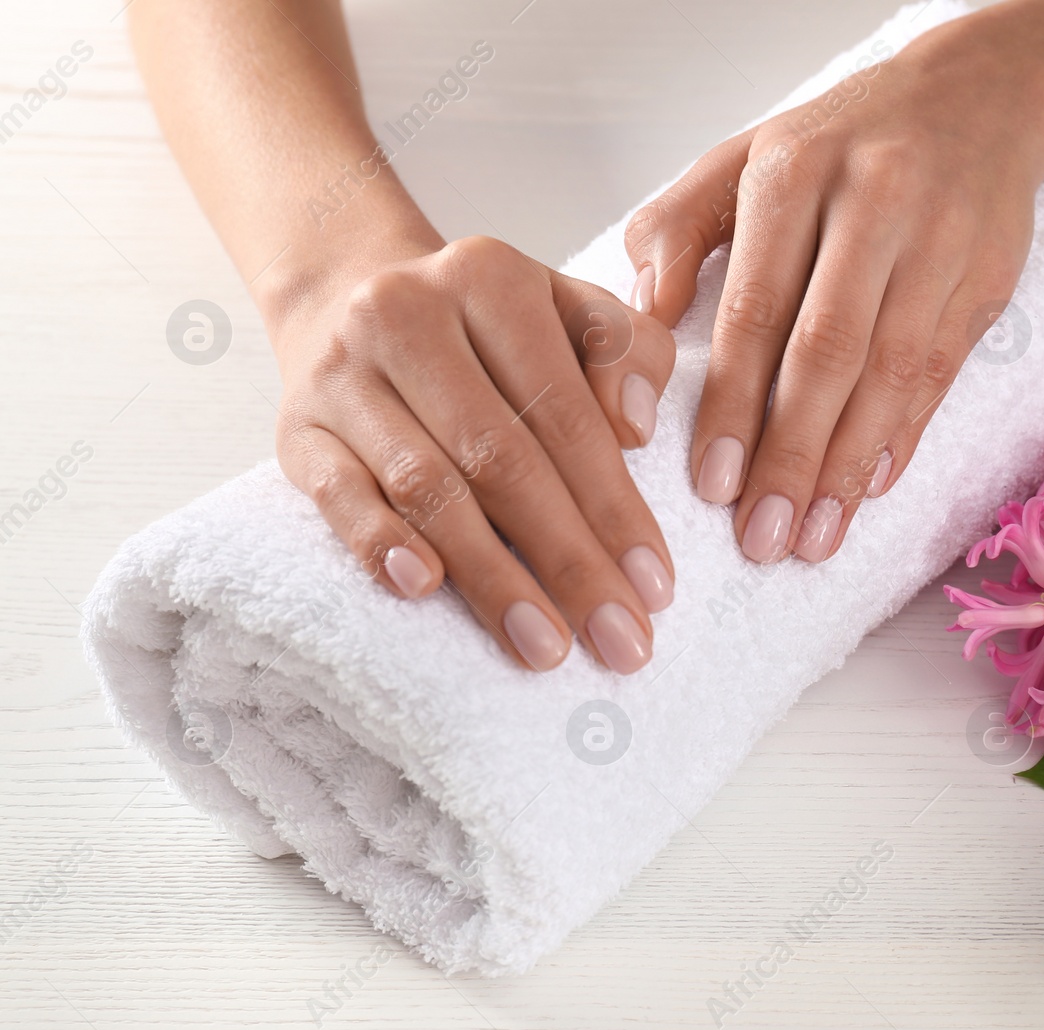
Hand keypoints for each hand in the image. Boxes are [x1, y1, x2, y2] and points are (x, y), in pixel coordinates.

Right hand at [269, 235, 676, 673]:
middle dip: (569, 561)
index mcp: (491, 279)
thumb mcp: (569, 312)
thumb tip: (636, 428)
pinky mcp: (298, 428)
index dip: (616, 506)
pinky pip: (338, 494)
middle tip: (619, 639)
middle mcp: (408, 315)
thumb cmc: (488, 330)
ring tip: (546, 646)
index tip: (656, 586)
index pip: (566, 412)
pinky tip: (424, 589)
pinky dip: (379, 543)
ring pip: (427, 486)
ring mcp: (344, 374)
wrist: (351, 296)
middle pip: (501, 458)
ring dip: (491, 577)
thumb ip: (627, 354)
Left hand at [623, 10, 1043, 563]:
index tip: (714, 484)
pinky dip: (904, 436)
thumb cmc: (840, 143)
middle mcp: (874, 201)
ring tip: (813, 537)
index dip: (735, 404)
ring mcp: (941, 239)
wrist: (977, 96)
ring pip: (893, 373)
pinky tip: (869, 489)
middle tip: (762, 536)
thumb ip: (676, 228)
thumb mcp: (743, 157)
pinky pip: (941, 371)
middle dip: (791, 455)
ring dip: (849, 465)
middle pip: (828, 351)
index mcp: (795, 172)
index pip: (757, 308)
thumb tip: (645, 320)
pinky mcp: (989, 274)